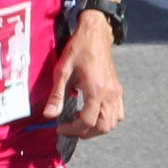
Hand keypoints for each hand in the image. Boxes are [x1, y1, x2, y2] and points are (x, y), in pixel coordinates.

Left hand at [44, 9, 123, 147]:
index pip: (87, 121)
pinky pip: (118, 113)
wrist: (96, 34)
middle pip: (103, 127)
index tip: (60, 127)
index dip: (73, 129)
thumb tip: (49, 115)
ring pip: (113, 122)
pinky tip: (94, 112)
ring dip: (97, 127)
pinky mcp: (118, 89)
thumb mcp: (62, 71)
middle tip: (71, 128)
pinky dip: (107, 119)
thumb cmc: (78, 49)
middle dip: (86, 132)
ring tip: (81, 122)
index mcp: (95, 90)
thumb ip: (57, 95)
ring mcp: (116, 92)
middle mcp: (109, 94)